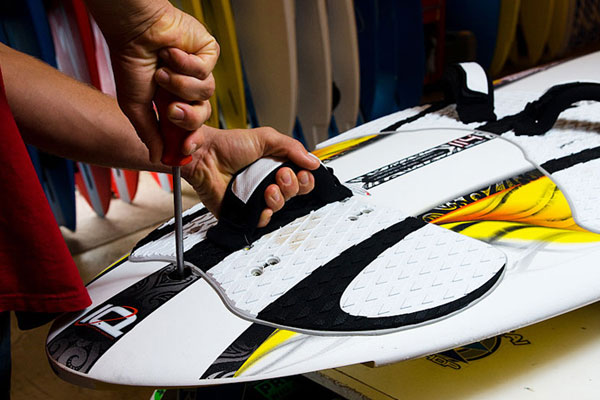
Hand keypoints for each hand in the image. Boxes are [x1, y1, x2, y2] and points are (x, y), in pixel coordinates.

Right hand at [85, 0, 218, 161]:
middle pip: (202, 115)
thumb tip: (157, 157)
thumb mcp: (135, 106)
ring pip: (206, 94)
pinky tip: (171, 54)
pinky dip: (185, 65)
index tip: (184, 149)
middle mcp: (187, 87)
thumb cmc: (131, 61)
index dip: (190, 139)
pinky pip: (206, 71)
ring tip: (163, 72)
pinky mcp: (208, 54)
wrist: (134, 30)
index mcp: (172, 101)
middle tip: (171, 109)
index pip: (190, 127)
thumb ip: (149, 133)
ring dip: (181, 85)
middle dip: (188, 116)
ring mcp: (199, 70)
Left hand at [181, 126, 319, 226]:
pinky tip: (261, 202)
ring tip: (267, 188)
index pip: (301, 177)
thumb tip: (313, 161)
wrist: (204, 157)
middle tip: (280, 175)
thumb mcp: (265, 137)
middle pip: (294, 193)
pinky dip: (265, 214)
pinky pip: (262, 220)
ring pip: (281, 207)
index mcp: (276, 165)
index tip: (301, 171)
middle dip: (292, 185)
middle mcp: (268, 182)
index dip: (305, 177)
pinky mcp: (244, 211)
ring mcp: (256, 197)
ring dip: (279, 197)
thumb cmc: (227, 145)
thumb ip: (291, 147)